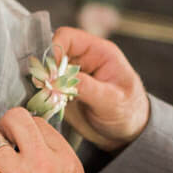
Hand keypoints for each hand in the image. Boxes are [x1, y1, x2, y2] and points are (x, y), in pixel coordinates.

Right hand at [50, 27, 149, 150]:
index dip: (54, 50)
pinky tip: (46, 105)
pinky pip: (46, 88)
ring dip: (42, 83)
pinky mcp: (63, 92)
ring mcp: (71, 76)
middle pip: (52, 53)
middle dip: (45, 69)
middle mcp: (82, 60)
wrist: (128, 134)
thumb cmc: (130, 112)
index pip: (67, 37)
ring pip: (46, 71)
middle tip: (43, 87)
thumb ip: (87, 88)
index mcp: (98, 52)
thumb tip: (61, 79)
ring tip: (45, 98)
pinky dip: (42, 95)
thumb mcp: (112, 100)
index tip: (49, 71)